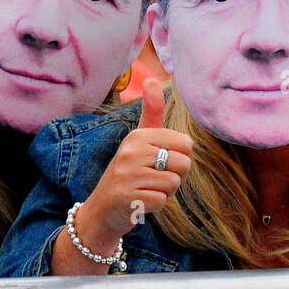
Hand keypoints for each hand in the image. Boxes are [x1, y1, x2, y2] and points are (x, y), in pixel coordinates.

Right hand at [74, 79, 191, 248]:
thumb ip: (151, 113)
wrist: (102, 210)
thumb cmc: (129, 173)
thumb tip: (153, 78)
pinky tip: (140, 202)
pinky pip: (162, 201)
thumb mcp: (139, 141)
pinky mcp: (126, 197)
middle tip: (154, 180)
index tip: (161, 163)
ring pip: (173, 183)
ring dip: (165, 193)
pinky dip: (156, 206)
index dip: (180, 159)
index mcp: (138, 135)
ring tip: (146, 190)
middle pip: (184, 163)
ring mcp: (127, 174)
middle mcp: (131, 151)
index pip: (186, 144)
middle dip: (176, 177)